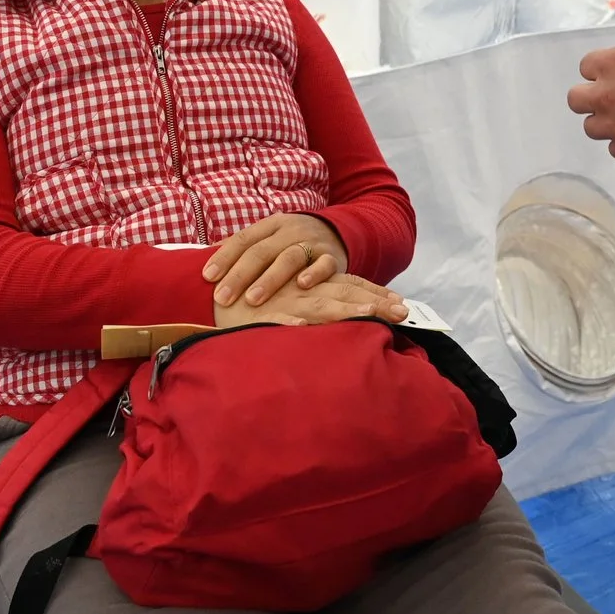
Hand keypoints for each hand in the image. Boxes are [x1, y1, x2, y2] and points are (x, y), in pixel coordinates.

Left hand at [205, 213, 348, 310]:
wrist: (337, 231)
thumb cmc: (290, 241)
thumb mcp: (267, 237)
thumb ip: (239, 247)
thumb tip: (198, 256)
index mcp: (270, 225)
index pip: (243, 239)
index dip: (224, 257)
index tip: (207, 277)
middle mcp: (289, 230)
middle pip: (261, 251)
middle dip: (240, 275)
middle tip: (222, 298)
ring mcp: (312, 242)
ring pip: (289, 257)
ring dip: (270, 279)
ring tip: (252, 299)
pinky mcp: (332, 257)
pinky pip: (324, 264)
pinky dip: (314, 274)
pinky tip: (301, 286)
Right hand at [213, 271, 407, 328]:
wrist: (212, 296)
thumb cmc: (254, 306)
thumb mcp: (289, 303)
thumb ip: (315, 308)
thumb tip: (343, 319)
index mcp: (310, 288)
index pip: (349, 287)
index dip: (375, 295)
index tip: (402, 306)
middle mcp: (301, 292)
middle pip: (343, 295)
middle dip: (374, 303)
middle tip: (402, 312)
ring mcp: (283, 304)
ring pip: (318, 305)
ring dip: (344, 310)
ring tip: (370, 316)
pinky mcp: (260, 316)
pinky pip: (276, 321)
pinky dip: (289, 323)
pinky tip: (304, 326)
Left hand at [568, 42, 614, 160]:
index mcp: (611, 64)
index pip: (586, 67)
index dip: (601, 73)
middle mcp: (604, 94)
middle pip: (575, 100)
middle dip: (591, 100)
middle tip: (613, 102)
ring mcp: (613, 124)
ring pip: (591, 128)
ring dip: (607, 124)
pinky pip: (614, 149)